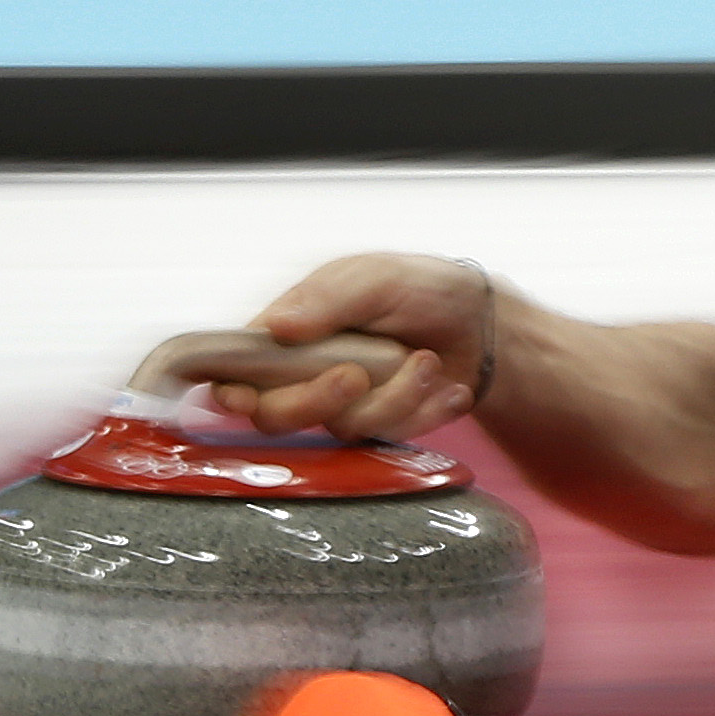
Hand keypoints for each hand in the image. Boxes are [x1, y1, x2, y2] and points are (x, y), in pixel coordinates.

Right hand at [212, 253, 493, 439]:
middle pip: (276, 415)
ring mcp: (346, 406)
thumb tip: (276, 326)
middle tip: (354, 373)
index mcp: (289, 335)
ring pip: (342, 428)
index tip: (243, 396)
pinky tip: (446, 387)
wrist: (484, 322)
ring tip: (426, 361)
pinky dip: (425, 410)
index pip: (235, 373)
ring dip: (393, 397)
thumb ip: (326, 298)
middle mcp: (308, 375)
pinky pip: (390, 437)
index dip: (230, 392)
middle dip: (315, 399)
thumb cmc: (420, 288)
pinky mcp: (384, 428)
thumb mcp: (375, 278)